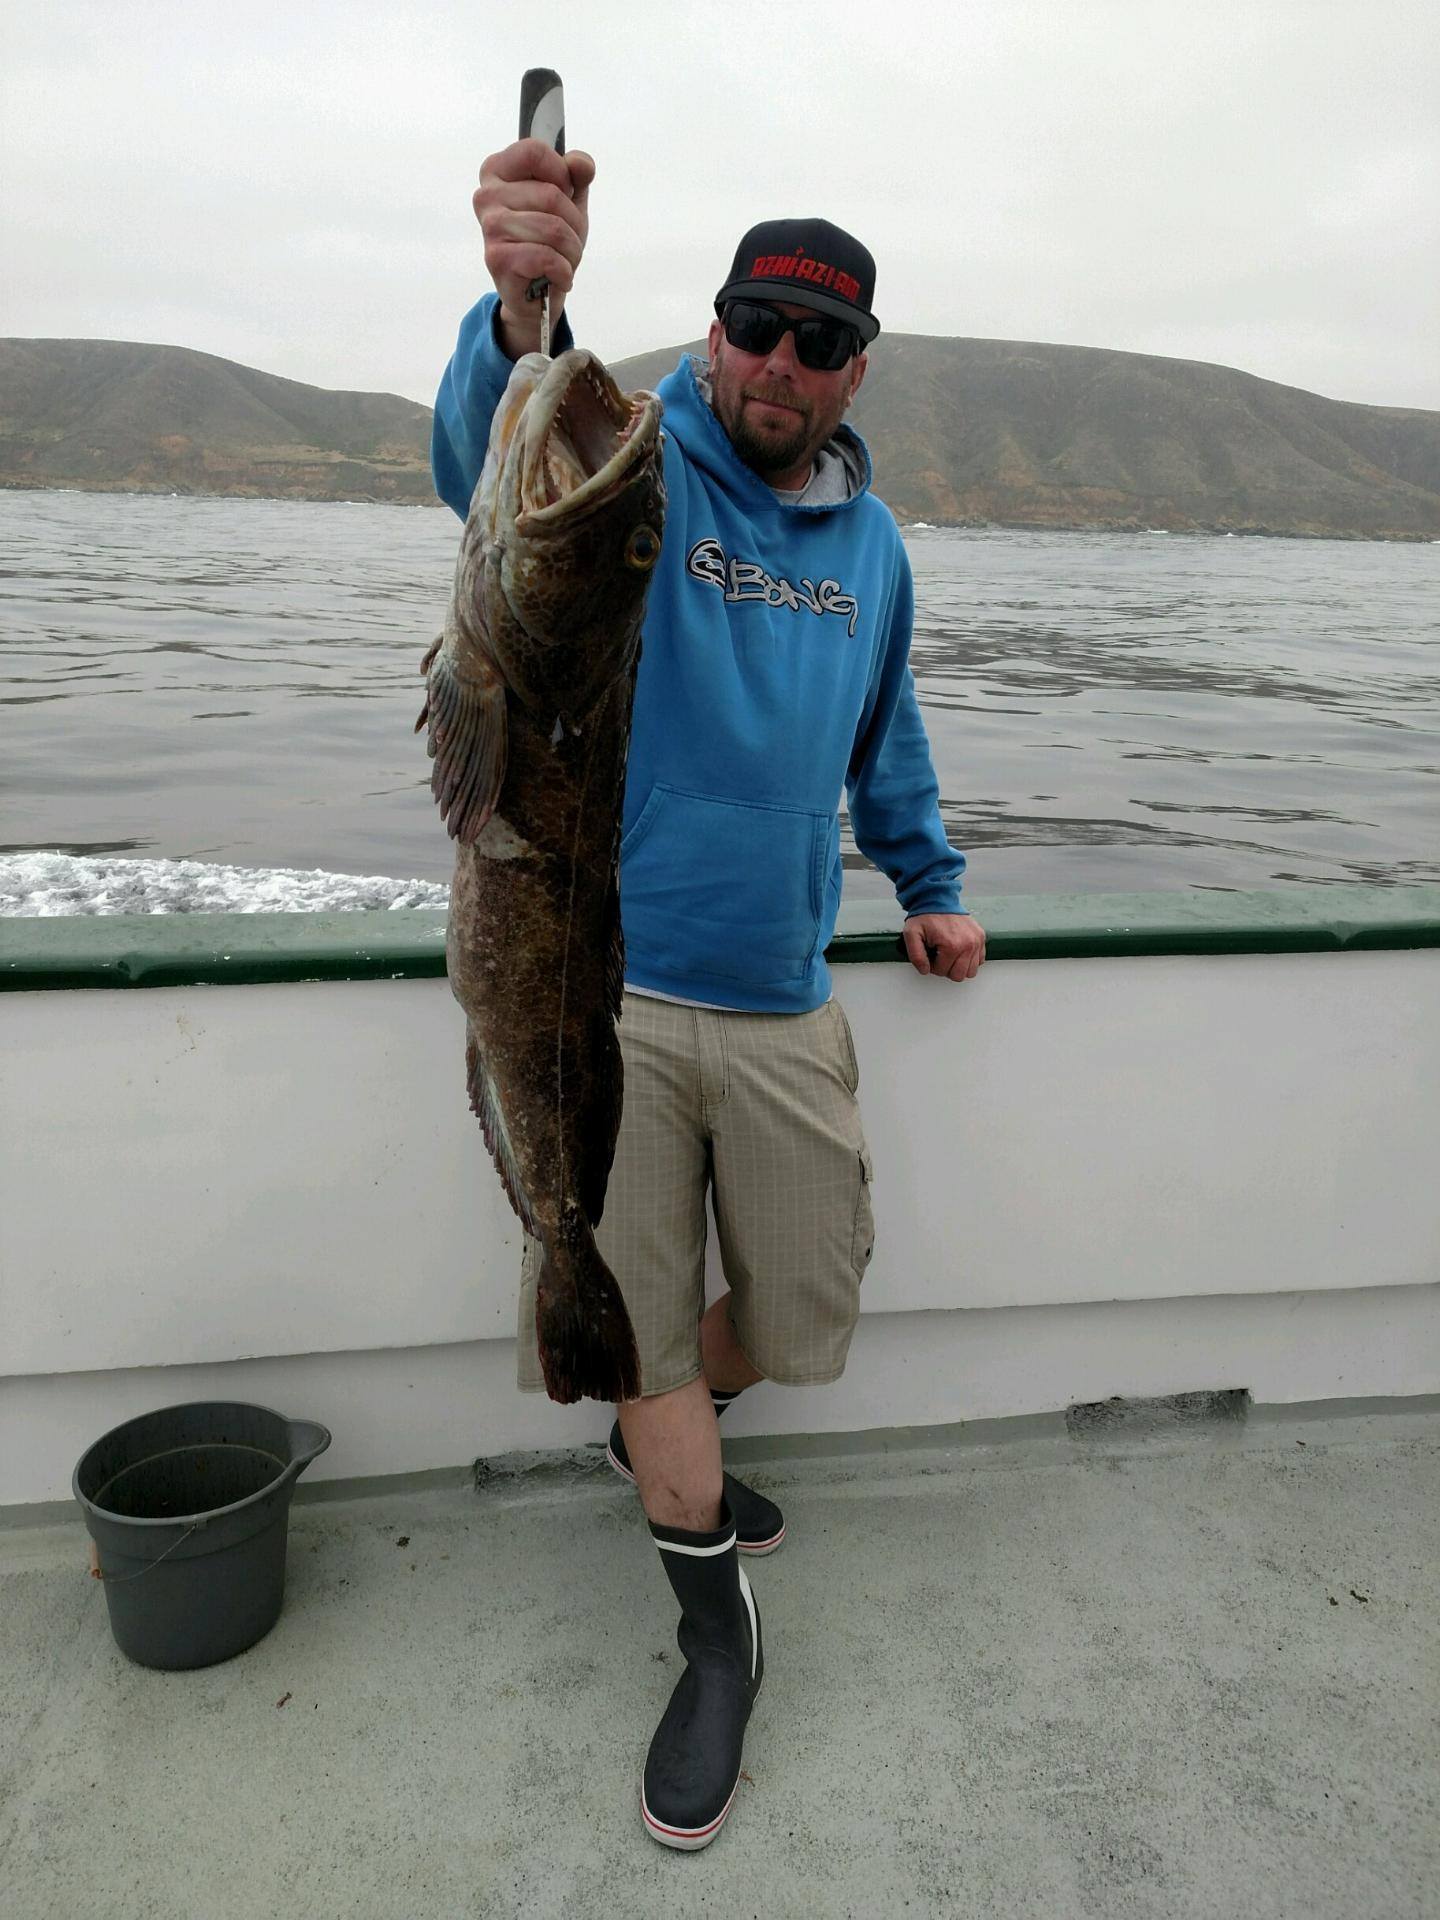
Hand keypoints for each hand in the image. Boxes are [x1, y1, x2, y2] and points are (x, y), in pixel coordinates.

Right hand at [473, 139, 595, 357]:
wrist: (537, 294)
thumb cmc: (549, 241)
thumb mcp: (569, 201)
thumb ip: (576, 174)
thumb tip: (580, 164)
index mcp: (497, 171)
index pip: (534, 151)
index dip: (561, 173)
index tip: (564, 192)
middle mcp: (486, 195)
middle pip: (552, 195)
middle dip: (573, 224)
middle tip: (567, 241)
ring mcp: (489, 227)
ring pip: (553, 228)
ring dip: (571, 251)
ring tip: (563, 260)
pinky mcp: (496, 258)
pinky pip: (546, 256)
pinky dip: (563, 271)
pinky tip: (557, 277)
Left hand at [903, 913, 985, 981]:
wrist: (938, 898)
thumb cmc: (925, 916)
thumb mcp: (911, 934)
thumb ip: (916, 956)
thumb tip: (925, 970)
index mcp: (952, 946)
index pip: (942, 972)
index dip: (932, 965)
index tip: (930, 953)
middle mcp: (968, 944)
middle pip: (959, 975)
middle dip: (947, 968)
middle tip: (939, 955)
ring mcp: (976, 941)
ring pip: (971, 971)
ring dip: (959, 966)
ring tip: (949, 953)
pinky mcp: (981, 937)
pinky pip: (980, 960)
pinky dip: (970, 959)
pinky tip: (959, 950)